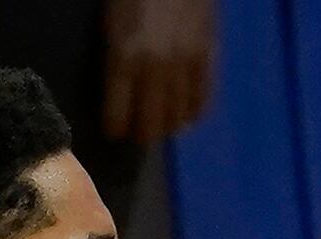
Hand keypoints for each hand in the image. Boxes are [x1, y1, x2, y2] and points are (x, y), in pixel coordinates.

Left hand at [103, 0, 215, 142]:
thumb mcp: (112, 24)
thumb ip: (116, 60)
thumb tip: (121, 96)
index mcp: (123, 57)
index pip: (118, 116)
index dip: (115, 129)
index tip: (115, 130)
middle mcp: (154, 68)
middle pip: (150, 126)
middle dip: (141, 133)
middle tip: (138, 130)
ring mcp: (184, 65)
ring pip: (178, 118)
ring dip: (168, 125)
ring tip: (162, 122)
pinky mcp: (208, 58)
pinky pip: (203, 101)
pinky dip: (194, 113)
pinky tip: (187, 114)